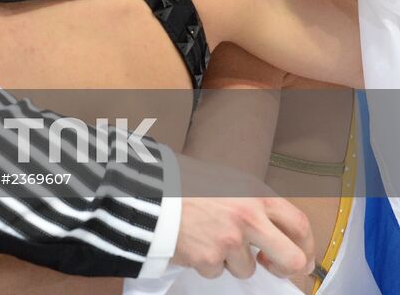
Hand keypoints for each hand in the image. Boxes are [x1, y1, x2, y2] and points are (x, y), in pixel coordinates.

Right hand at [174, 155, 312, 279]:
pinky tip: (191, 240)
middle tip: (272, 266)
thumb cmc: (183, 181)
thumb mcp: (227, 182)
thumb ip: (252, 204)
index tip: (301, 255)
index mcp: (255, 194)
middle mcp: (248, 217)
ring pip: (245, 268)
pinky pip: (215, 271)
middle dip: (283, 268)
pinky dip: (204, 261)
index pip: (300, 225)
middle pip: (290, 258)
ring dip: (229, 259)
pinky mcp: (208, 258)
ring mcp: (229, 240)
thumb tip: (273, 231)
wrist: (147, 188)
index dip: (306, 246)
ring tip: (206, 235)